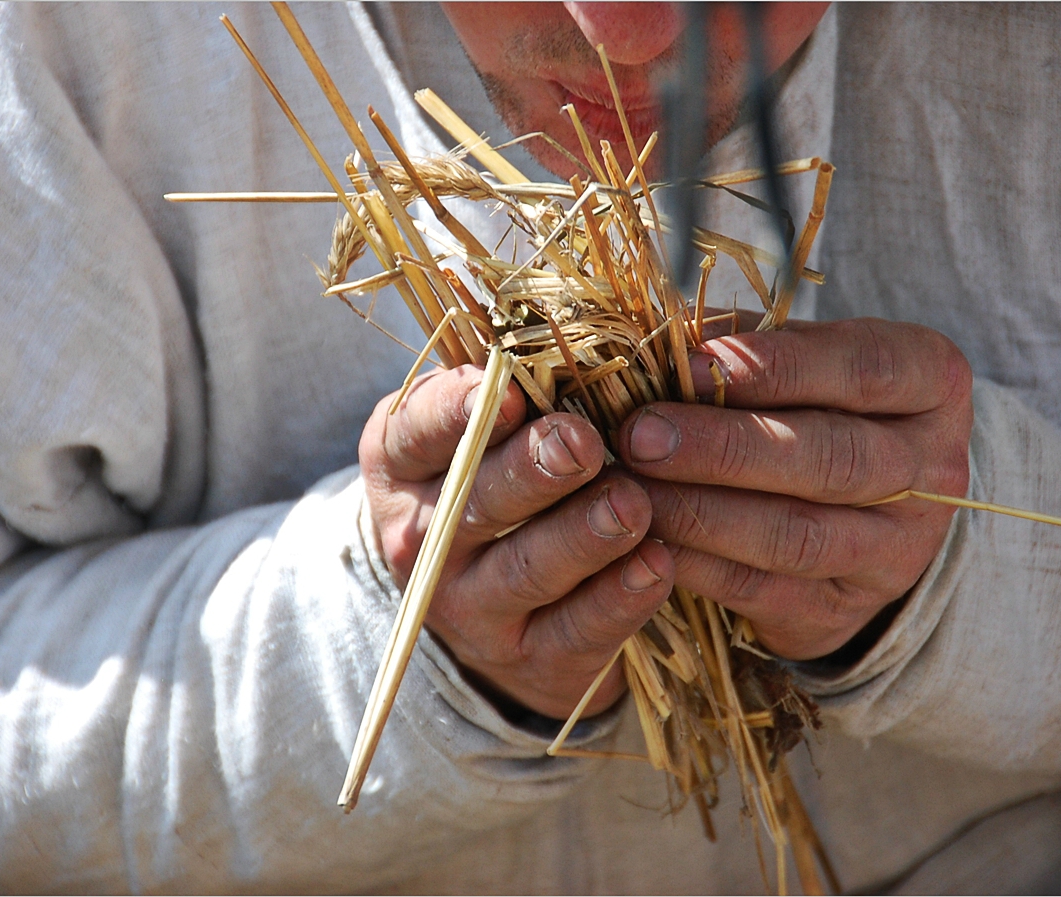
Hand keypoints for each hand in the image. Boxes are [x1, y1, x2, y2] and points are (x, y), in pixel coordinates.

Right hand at [360, 365, 674, 718]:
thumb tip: (582, 321)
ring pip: (526, 570)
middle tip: (580, 443)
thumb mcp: (479, 428)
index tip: (510, 391)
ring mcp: (471, 606)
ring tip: (631, 502)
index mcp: (403, 463)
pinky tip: (658, 564)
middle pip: (474, 504)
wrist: (491, 605)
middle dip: (530, 472)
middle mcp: (423, 538)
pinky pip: (576, 631)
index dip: (456, 412)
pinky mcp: (529, 658)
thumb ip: (512, 381)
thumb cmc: (498, 479)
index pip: (415, 432)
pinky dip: (619, 599)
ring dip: (582, 536)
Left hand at [617, 317, 972, 659]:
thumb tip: (655, 343)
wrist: (857, 515)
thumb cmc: (810, 407)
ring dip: (701, 513)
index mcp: (929, 383)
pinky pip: (761, 590)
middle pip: (829, 459)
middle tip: (642, 436)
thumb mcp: (799, 360)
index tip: (693, 365)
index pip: (861, 369)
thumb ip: (740, 344)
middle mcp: (929, 470)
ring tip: (630, 491)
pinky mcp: (841, 610)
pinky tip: (644, 541)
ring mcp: (893, 550)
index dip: (775, 367)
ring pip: (795, 535)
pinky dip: (695, 565)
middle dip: (725, 447)